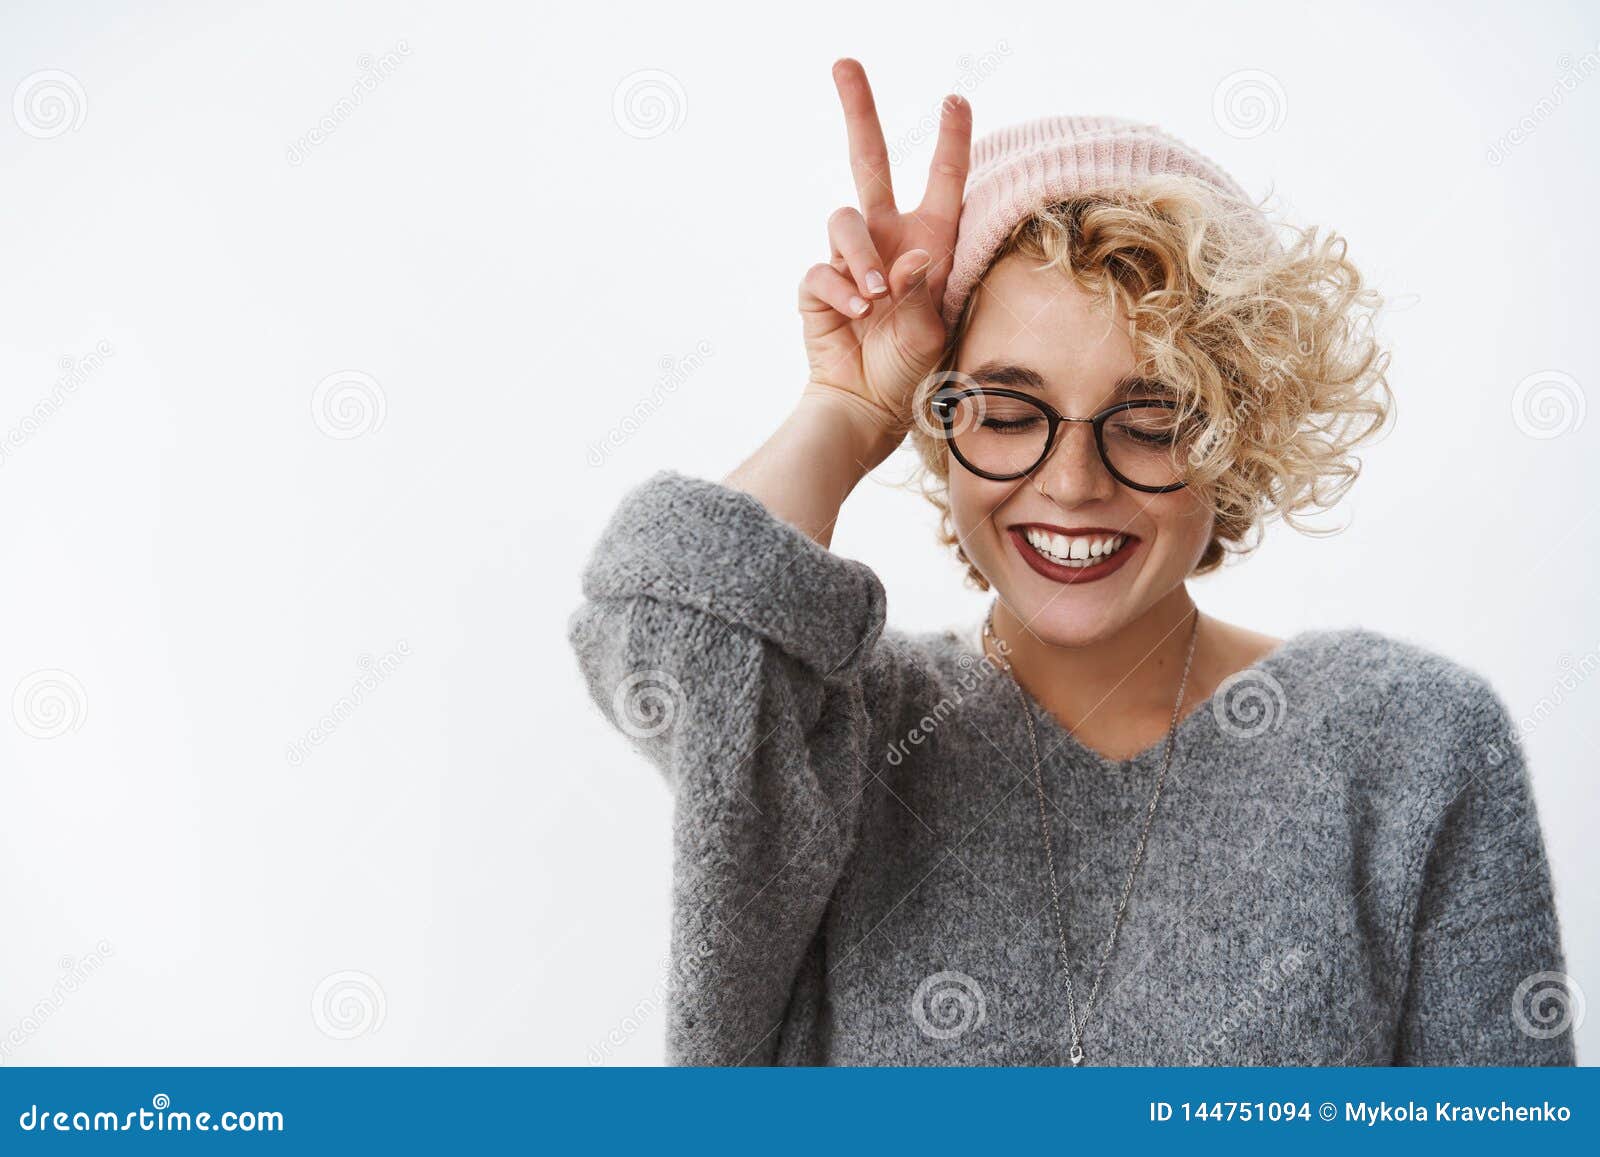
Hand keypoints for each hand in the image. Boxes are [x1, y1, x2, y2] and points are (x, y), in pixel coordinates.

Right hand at [798, 59, 971, 449]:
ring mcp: (850, 259)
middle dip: (858, 111)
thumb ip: (922, 293)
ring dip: (861, 256)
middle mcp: (888, 240)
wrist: (866, 407)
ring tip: (873, 297)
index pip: (942, 181)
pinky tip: (853, 316)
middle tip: (845, 64)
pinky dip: (839, 291)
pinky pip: (823, 269)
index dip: (950, 140)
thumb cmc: (910, 372)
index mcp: (929, 242)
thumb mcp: (931, 333)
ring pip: (846, 222)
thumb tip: (913, 257)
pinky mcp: (819, 284)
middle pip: (868, 160)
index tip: (956, 99)